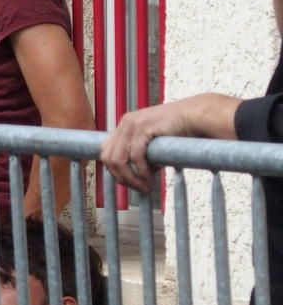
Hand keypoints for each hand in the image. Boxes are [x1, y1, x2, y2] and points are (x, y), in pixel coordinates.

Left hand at [101, 94, 239, 192]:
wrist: (196, 116)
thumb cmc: (179, 132)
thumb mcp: (153, 144)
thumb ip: (141, 157)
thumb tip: (134, 178)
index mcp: (125, 125)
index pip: (106, 152)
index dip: (114, 171)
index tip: (128, 183)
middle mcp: (125, 123)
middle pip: (108, 158)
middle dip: (121, 177)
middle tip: (137, 188)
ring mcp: (132, 124)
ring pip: (119, 159)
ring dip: (130, 178)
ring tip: (145, 187)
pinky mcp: (143, 127)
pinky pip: (135, 156)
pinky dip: (141, 172)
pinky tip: (150, 180)